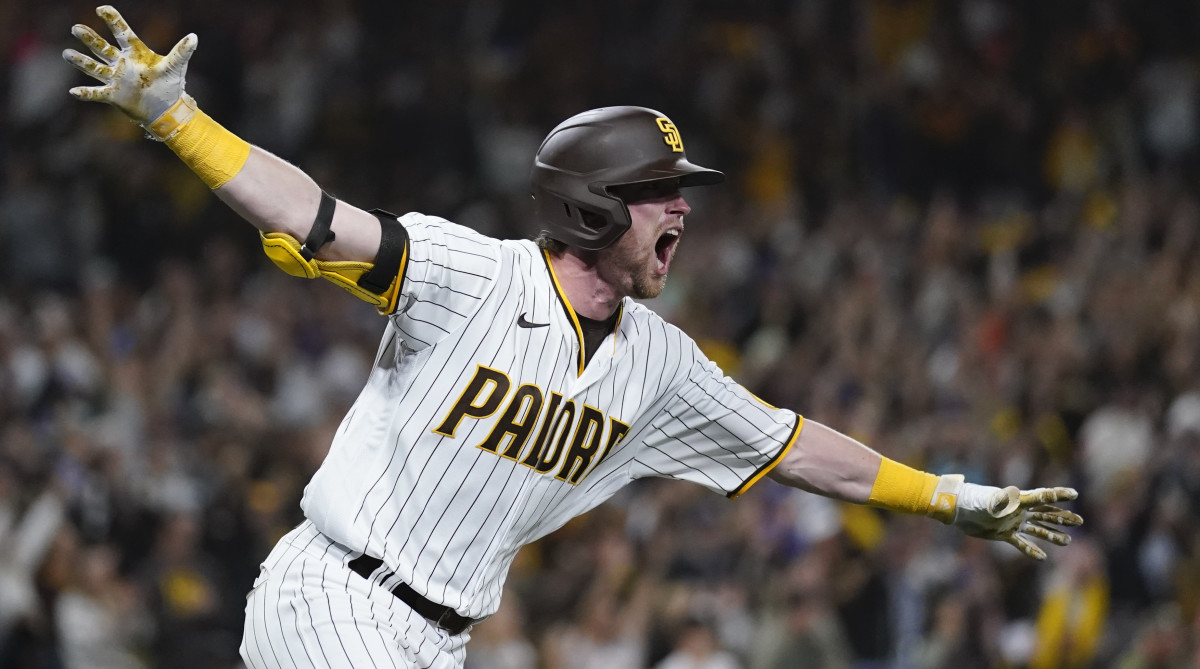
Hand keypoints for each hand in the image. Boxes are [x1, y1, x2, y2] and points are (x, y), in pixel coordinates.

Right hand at [62, 5, 195, 126]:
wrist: (167, 109)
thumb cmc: (170, 85)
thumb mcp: (175, 66)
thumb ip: (182, 51)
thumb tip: (194, 37)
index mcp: (135, 53)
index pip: (122, 33)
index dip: (113, 20)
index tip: (102, 9)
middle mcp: (121, 63)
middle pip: (102, 47)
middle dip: (89, 38)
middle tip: (76, 28)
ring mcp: (115, 78)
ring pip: (94, 67)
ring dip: (80, 61)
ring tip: (67, 54)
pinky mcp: (113, 95)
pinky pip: (96, 93)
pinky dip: (86, 93)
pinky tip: (74, 92)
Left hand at [948, 478, 1082, 559]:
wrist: (959, 511)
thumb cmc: (976, 502)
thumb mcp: (996, 501)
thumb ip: (1011, 499)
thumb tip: (1030, 495)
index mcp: (1019, 501)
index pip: (1043, 497)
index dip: (1059, 494)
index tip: (1075, 493)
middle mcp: (1019, 512)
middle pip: (1045, 514)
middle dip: (1063, 518)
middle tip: (1079, 521)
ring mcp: (1012, 523)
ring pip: (1037, 529)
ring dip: (1052, 534)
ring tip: (1067, 541)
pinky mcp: (1003, 534)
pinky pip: (1021, 543)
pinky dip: (1031, 550)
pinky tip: (1042, 557)